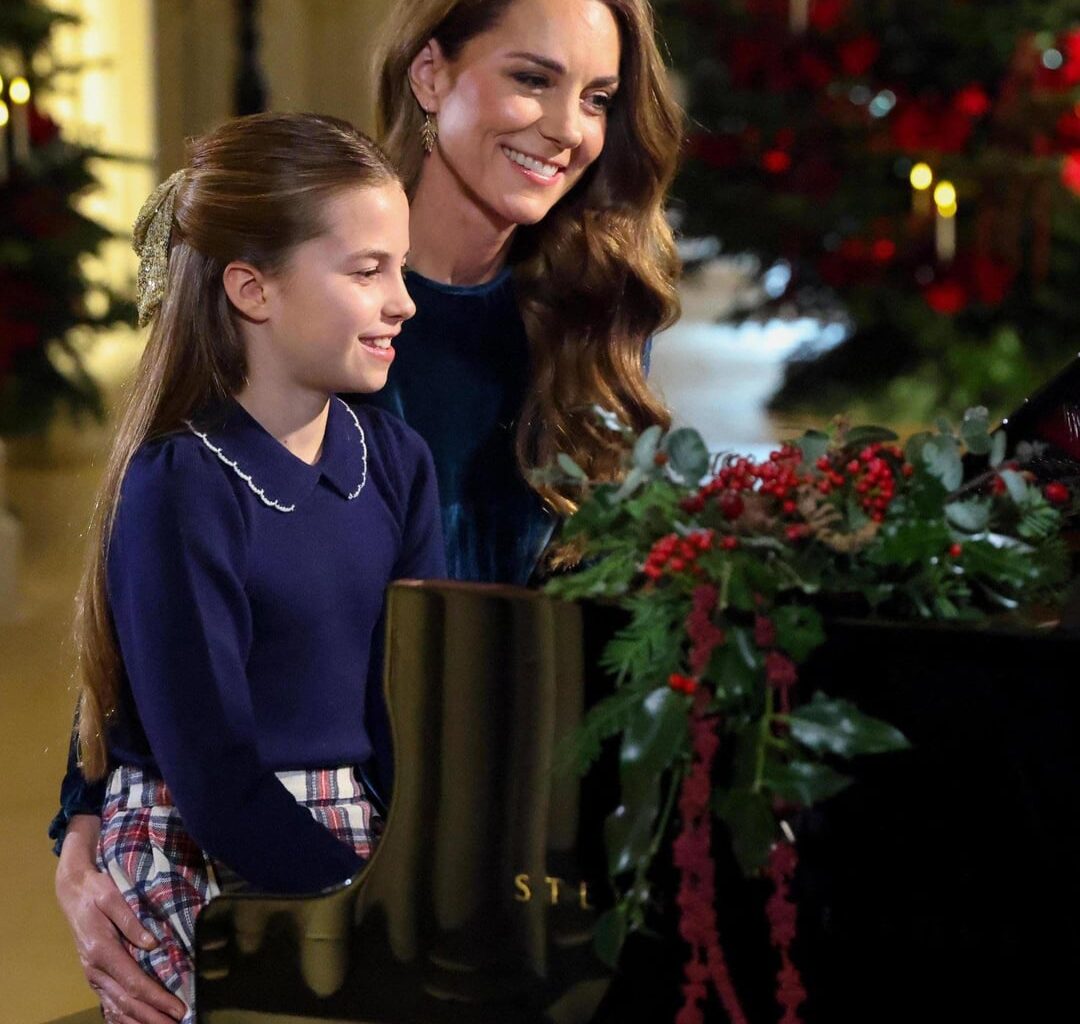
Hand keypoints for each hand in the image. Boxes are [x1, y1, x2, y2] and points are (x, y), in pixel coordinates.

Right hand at [55, 815, 186, 1022]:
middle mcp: (95, 969)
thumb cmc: (96, 892)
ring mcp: (93, 975)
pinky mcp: (94, 975)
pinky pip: (108, 1003)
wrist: (73, 891)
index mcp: (102, 951)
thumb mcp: (113, 897)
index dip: (157, 999)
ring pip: (116, 1008)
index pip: (134, 983)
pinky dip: (121, 1018)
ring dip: (139, 1022)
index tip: (178, 1008)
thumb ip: (132, 921)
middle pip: (126, 1003)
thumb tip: (153, 944)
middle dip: (153, 1018)